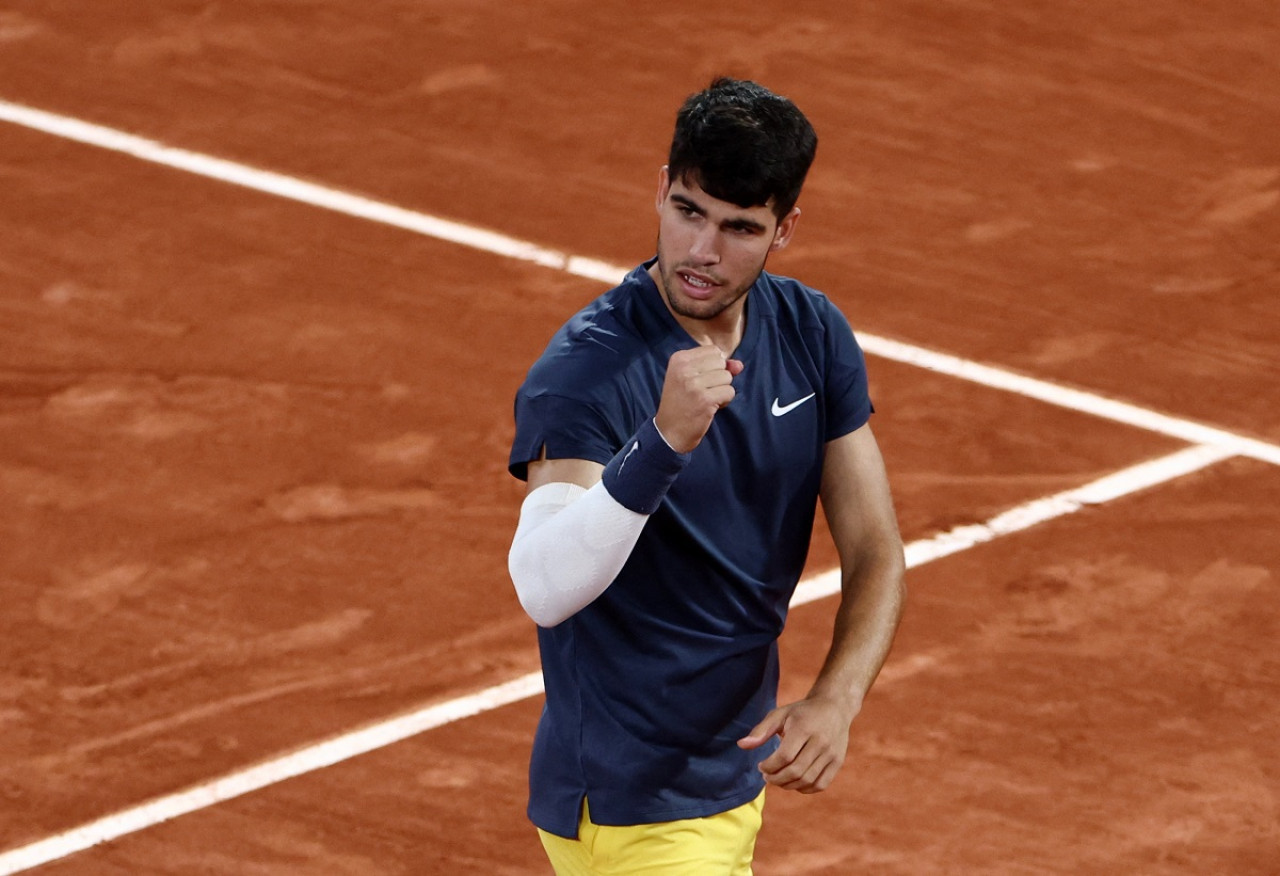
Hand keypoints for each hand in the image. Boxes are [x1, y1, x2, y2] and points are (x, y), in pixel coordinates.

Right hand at [654, 345, 743, 452]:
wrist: (669, 431)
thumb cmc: (682, 402)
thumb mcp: (692, 378)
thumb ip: (717, 367)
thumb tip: (739, 365)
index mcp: (679, 358)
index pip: (713, 350)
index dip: (713, 366)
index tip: (699, 379)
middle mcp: (684, 368)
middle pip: (721, 362)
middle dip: (719, 378)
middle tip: (702, 391)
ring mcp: (694, 384)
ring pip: (727, 377)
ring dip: (722, 390)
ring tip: (706, 399)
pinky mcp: (705, 399)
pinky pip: (729, 392)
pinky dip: (724, 401)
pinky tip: (710, 406)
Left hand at [737, 696, 857, 793]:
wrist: (834, 707)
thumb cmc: (802, 712)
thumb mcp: (780, 714)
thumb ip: (761, 730)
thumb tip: (741, 745)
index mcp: (804, 728)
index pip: (784, 756)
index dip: (769, 766)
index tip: (761, 766)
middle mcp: (820, 742)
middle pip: (796, 771)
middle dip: (776, 779)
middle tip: (767, 776)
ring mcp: (831, 753)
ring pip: (808, 780)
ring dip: (788, 785)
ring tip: (778, 780)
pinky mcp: (838, 762)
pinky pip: (821, 784)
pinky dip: (805, 789)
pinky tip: (794, 782)